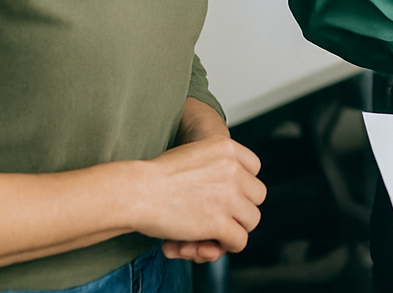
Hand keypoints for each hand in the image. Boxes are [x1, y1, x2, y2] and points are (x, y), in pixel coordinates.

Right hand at [133, 135, 265, 252]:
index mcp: (226, 146)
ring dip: (234, 229)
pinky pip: (240, 240)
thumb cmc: (154, 176)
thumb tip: (227, 194)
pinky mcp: (219, 222)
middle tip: (220, 217)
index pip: (254, 168)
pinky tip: (210, 245)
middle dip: (241, 208)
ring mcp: (229, 196)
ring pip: (252, 219)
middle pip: (257, 194)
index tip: (226, 193)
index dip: (242, 184)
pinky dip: (228, 246)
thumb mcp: (192, 155)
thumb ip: (215, 166)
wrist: (136, 191)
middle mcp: (233, 169)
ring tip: (212, 234)